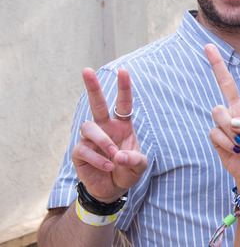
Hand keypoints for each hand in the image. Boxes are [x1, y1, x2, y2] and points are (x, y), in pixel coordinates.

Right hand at [71, 68, 147, 202]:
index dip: (124, 88)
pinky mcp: (79, 152)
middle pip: (97, 103)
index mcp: (122, 126)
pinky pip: (84, 149)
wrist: (112, 190)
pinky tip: (107, 166)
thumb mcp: (139, 166)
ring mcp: (90, 139)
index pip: (123, 104)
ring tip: (114, 156)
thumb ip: (135, 160)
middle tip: (86, 70)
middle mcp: (105, 128)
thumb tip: (119, 155)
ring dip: (103, 140)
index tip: (123, 71)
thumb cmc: (127, 172)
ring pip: (90, 127)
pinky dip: (97, 158)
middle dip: (92, 87)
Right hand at [206, 40, 239, 198]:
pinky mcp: (216, 134)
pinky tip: (234, 149)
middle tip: (207, 45)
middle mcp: (239, 109)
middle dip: (216, 64)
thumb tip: (233, 121)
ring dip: (230, 128)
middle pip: (226, 83)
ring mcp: (227, 121)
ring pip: (218, 111)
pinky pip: (214, 131)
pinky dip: (225, 141)